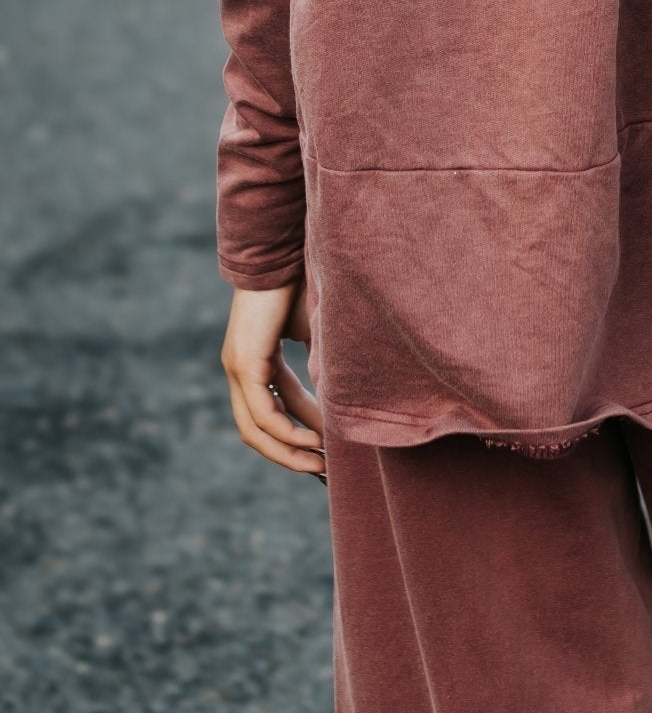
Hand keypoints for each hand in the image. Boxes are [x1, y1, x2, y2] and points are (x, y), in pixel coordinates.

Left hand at [221, 277, 326, 480]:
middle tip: (320, 473)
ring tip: (318, 464)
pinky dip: (285, 431)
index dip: (298, 438)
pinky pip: (262, 411)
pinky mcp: (244, 362)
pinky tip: (313, 440)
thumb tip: (340, 392)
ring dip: (287, 451)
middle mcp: (241, 371)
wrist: (284, 250)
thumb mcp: (313, 333)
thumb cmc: (301, 283)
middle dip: (290, 456)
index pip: (273, 414)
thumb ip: (318, 363)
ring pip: (255, 429)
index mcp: (257, 364)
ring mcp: (238, 367)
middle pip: (258, 432)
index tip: (325, 456)